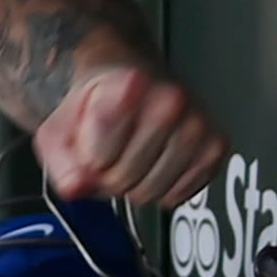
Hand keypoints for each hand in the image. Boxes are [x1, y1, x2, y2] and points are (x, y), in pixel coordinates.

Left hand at [33, 64, 226, 209]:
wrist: (130, 81)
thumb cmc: (95, 104)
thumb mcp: (60, 129)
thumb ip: (61, 161)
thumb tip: (76, 187)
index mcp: (129, 85)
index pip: (97, 158)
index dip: (86, 161)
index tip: (88, 142)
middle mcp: (171, 100)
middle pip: (124, 179)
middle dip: (109, 177)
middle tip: (109, 151)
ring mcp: (197, 124)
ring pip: (152, 192)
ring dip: (135, 186)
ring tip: (132, 154)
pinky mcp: (216, 146)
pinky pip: (180, 195)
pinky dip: (163, 190)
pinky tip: (156, 162)